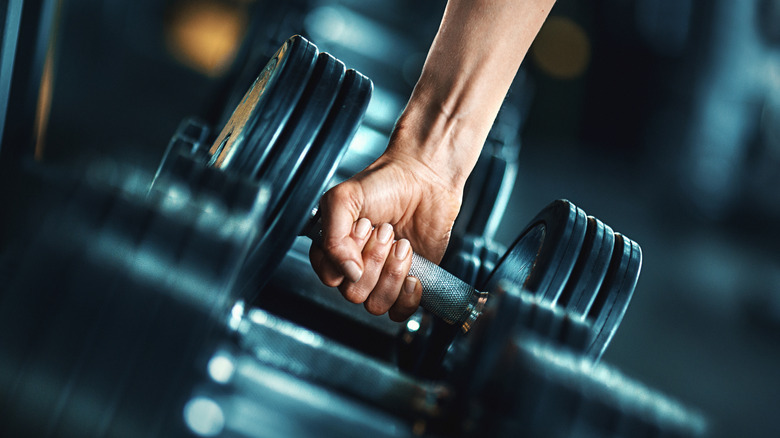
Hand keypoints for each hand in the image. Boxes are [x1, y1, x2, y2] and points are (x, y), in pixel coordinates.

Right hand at [308, 147, 462, 320]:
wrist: (425, 178)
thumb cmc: (384, 183)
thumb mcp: (344, 199)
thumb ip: (332, 237)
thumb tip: (348, 273)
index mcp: (334, 248)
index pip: (328, 276)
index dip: (346, 258)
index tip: (361, 228)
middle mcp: (355, 266)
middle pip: (353, 292)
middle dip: (374, 260)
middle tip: (385, 230)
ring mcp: (381, 277)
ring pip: (376, 304)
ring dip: (392, 273)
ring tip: (402, 243)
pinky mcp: (407, 283)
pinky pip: (399, 312)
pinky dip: (407, 297)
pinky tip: (413, 272)